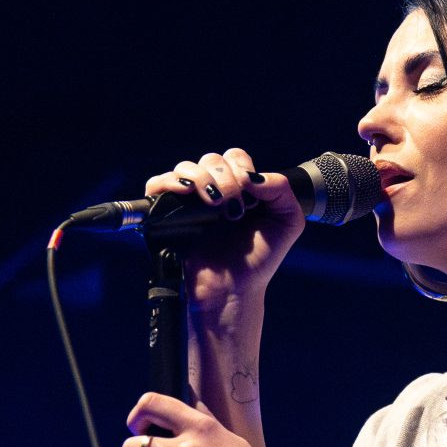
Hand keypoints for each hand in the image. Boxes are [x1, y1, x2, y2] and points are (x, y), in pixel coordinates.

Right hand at [141, 148, 306, 317]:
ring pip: (186, 168)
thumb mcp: (288, 221)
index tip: (250, 197)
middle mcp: (213, 190)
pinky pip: (157, 184)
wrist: (233, 288)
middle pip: (211, 160)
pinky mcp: (167, 213)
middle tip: (234, 210)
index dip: (242, 168)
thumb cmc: (260, 258)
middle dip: (225, 179)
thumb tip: (252, 175)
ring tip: (214, 205)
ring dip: (202, 179)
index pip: (234, 157)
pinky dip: (168, 181)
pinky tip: (186, 192)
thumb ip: (281, 188)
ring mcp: (189, 201)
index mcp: (239, 188)